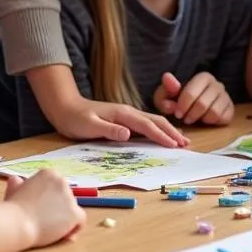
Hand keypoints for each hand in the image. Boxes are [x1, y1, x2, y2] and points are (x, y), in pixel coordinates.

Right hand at [4, 170, 85, 245]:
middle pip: (66, 198)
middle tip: (44, 222)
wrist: (16, 223)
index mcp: (49, 174)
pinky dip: (73, 229)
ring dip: (64, 220)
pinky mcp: (74, 212)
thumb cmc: (13, 209)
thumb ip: (18, 185)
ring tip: (50, 229)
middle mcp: (62, 181)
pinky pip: (80, 221)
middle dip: (58, 210)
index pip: (57, 188)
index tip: (40, 211)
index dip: (51, 202)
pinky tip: (63, 235)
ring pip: (72, 210)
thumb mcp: (13, 191)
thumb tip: (15, 179)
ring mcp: (69, 196)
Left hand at [50, 97, 187, 147]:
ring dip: (167, 130)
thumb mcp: (89, 125)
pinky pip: (145, 124)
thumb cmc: (75, 118)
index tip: (175, 144)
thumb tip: (128, 134)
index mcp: (122, 114)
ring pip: (152, 121)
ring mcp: (126, 115)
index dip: (162, 135)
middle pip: (155, 120)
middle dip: (171, 131)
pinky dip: (157, 130)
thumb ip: (109, 129)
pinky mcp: (124, 119)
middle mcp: (128, 112)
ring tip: (181, 140)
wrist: (65, 107)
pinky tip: (162, 135)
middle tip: (185, 143)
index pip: (147, 125)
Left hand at [152, 72, 233, 125]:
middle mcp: (218, 84)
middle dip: (191, 114)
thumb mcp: (167, 95)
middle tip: (185, 119)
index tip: (177, 114)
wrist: (193, 107)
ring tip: (194, 118)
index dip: (182, 106)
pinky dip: (212, 122)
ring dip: (201, 119)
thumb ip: (166, 89)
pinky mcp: (230, 109)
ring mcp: (226, 96)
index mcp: (203, 77)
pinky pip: (222, 119)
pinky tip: (205, 119)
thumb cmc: (178, 100)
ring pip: (214, 113)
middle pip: (202, 104)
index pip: (191, 93)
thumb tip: (167, 77)